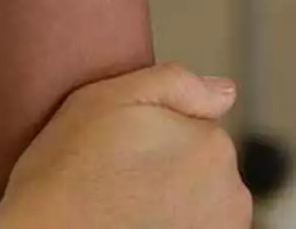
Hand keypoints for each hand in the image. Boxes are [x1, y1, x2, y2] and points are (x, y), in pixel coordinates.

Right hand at [0, 64, 250, 228]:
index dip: (156, 137)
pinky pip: (192, 228)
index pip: (196, 128)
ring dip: (172, 205)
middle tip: (120, 182)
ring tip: (125, 211)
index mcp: (213, 145)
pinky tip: (135, 225)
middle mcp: (231, 194)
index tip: (124, 152)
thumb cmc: (64, 178)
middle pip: (202, 169)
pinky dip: (171, 226)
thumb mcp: (108, 99)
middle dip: (170, 171)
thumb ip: (175, 82)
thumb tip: (224, 92)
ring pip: (198, 205)